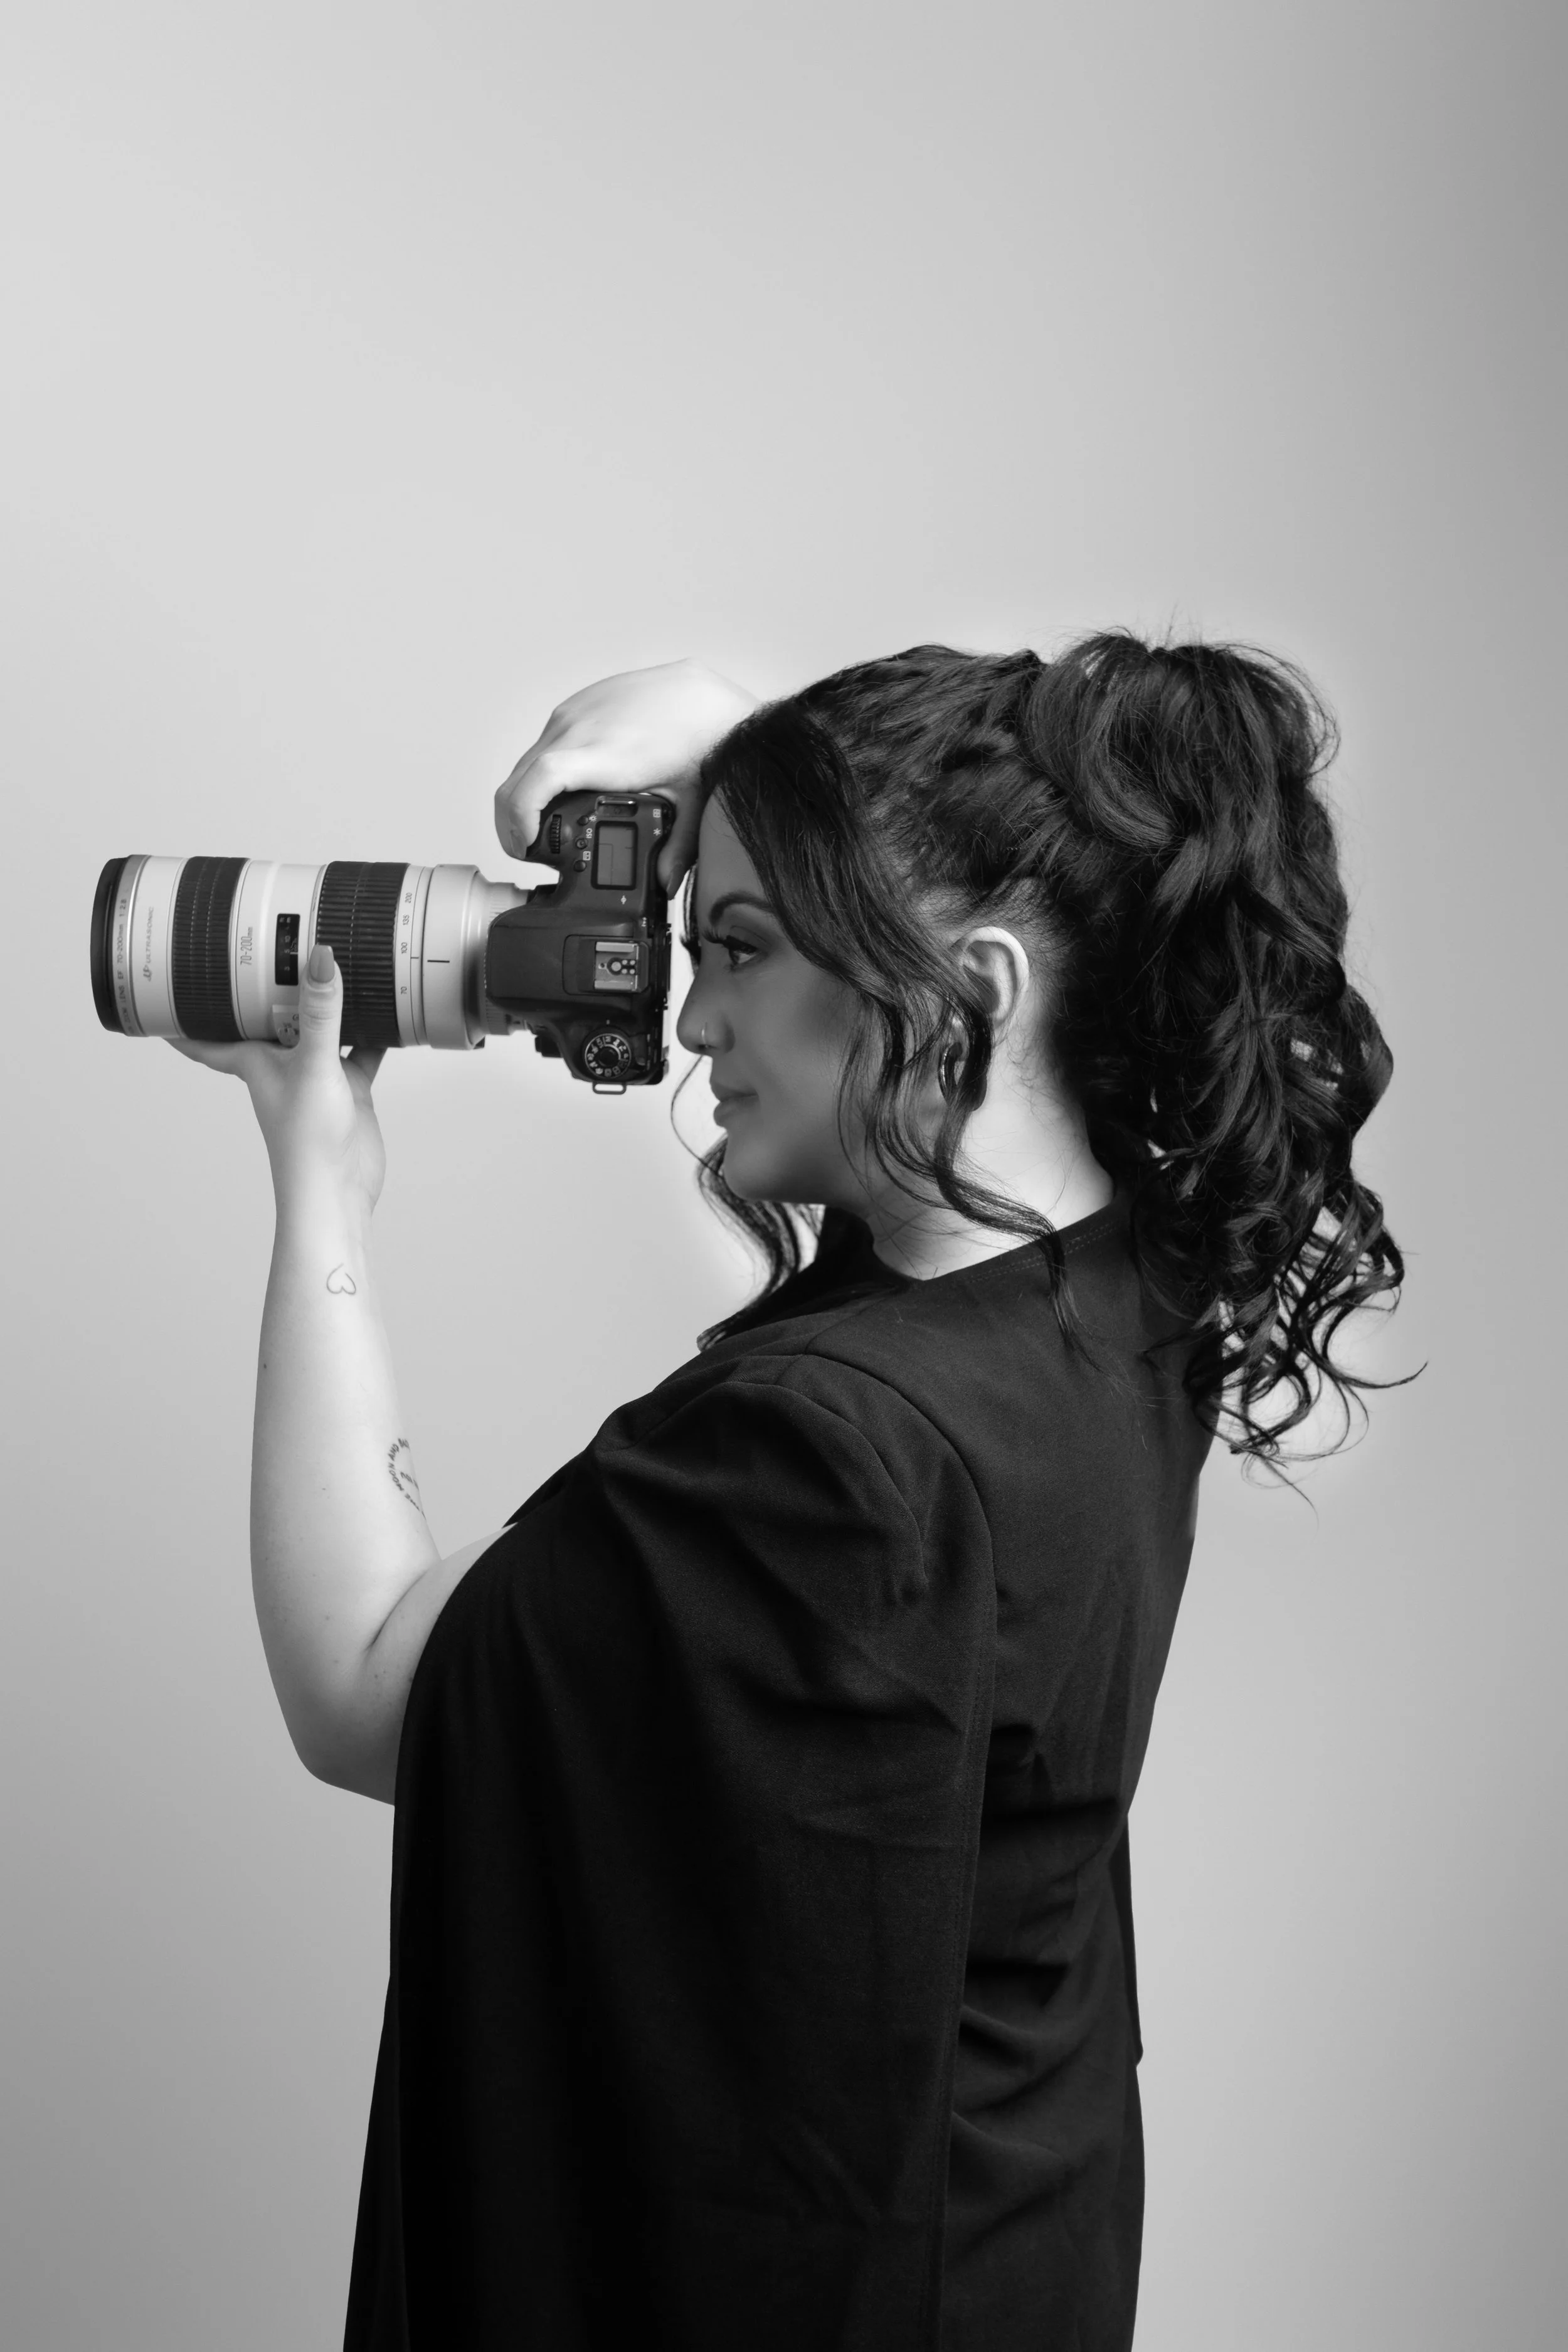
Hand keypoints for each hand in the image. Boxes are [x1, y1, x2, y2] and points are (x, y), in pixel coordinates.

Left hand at [167, 945, 386, 1216]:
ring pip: (317, 1028)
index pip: (208, 1034)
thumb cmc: (305, 1142)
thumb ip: (320, 1013)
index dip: (185, 1012)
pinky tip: (384, 1009)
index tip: (167, 985)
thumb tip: (321, 959)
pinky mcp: (347, 1086)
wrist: (339, 1189)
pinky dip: (370, 1031)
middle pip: (268, 1018)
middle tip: (263, 949)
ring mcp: (316, 1075)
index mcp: (254, 1060)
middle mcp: (282, 1064)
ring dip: (323, 1003)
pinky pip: (358, 1048)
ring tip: (330, 963)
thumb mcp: (312, 1065)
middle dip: (265, 989)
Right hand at [495, 658, 757, 894]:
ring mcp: (572, 714)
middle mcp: (579, 729)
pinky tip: (558, 790)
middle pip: (520, 777)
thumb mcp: (690, 800)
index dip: (520, 816)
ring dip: (523, 795)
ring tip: (539, 825)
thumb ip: (677, 846)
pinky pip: (542, 743)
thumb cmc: (698, 736)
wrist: (702, 693)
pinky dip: (538, 772)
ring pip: (525, 761)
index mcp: (605, 755)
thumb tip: (665, 882)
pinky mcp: (574, 707)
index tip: (525, 845)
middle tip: (526, 849)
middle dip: (512, 820)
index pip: (541, 780)